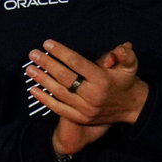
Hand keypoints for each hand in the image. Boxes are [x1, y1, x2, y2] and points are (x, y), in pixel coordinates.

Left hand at [28, 40, 147, 149]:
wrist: (132, 109)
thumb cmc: (127, 82)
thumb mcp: (130, 66)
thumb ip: (125, 55)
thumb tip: (121, 47)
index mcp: (103, 80)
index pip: (77, 63)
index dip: (61, 52)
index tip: (47, 43)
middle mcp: (93, 95)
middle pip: (65, 78)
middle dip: (47, 64)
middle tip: (33, 54)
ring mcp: (85, 109)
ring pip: (59, 93)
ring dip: (42, 80)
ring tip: (29, 68)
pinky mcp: (80, 118)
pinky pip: (59, 108)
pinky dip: (44, 100)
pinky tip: (33, 90)